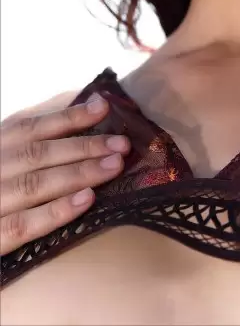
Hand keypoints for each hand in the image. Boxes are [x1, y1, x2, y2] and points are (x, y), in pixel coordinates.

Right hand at [0, 95, 130, 255]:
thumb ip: (22, 144)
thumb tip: (79, 118)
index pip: (30, 128)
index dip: (68, 117)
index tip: (103, 107)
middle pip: (37, 154)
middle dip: (83, 146)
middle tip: (122, 144)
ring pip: (34, 185)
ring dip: (78, 173)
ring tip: (114, 166)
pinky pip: (23, 225)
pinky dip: (55, 212)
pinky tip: (86, 202)